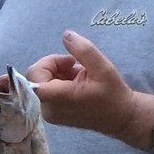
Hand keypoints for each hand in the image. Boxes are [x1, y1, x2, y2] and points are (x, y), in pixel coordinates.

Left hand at [29, 30, 150, 146]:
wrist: (120, 117)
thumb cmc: (112, 94)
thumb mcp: (102, 67)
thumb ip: (83, 49)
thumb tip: (66, 35)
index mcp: (58, 98)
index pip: (34, 75)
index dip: (49, 62)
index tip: (69, 61)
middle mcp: (48, 109)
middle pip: (37, 77)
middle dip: (55, 66)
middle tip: (76, 65)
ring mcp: (49, 114)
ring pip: (42, 83)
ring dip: (59, 73)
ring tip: (80, 75)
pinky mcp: (52, 115)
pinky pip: (47, 92)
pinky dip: (60, 82)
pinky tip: (77, 83)